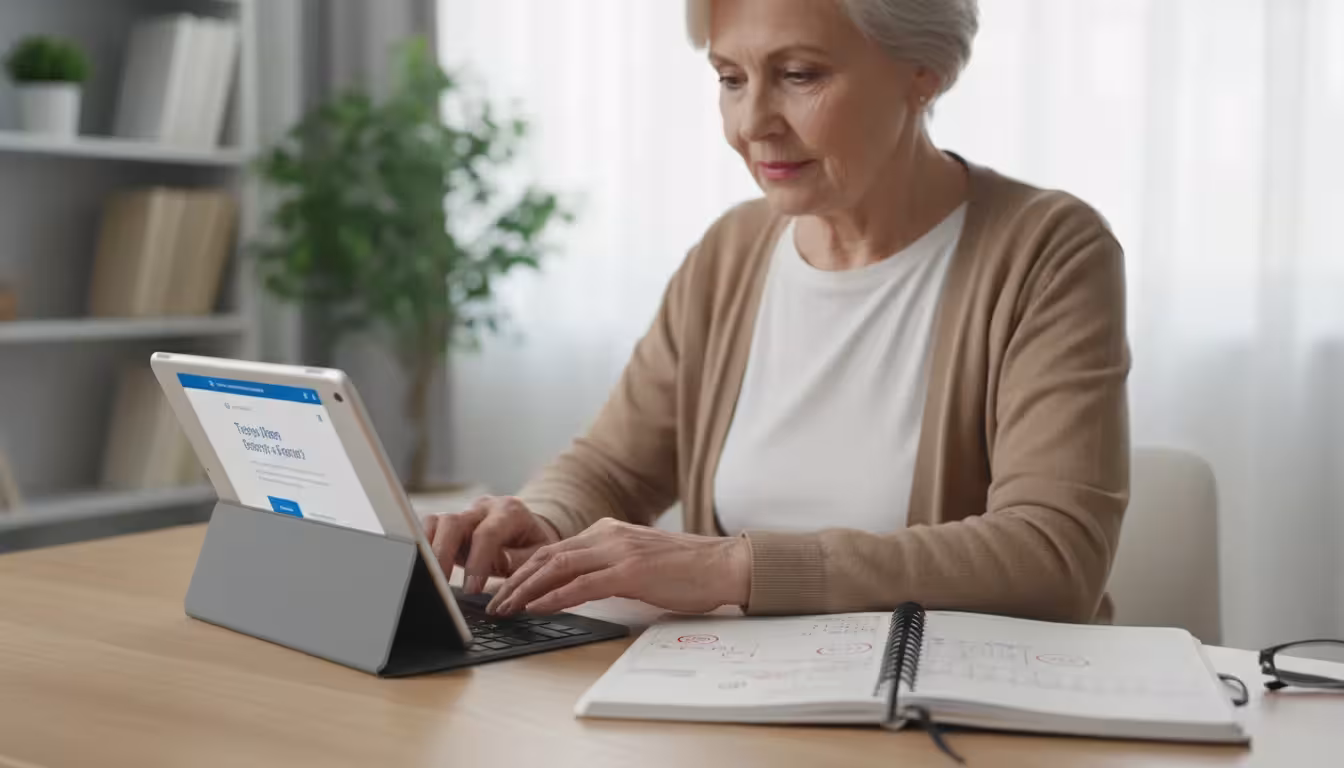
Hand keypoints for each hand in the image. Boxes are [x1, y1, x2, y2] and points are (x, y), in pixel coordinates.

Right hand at [421, 496, 560, 593]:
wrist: (527, 530)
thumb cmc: (532, 545)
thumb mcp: (537, 554)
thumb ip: (520, 561)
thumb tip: (501, 569)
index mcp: (510, 512)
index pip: (488, 533)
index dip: (477, 562)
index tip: (471, 590)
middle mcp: (483, 508)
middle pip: (454, 522)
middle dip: (444, 554)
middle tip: (441, 584)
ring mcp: (464, 514)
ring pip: (437, 522)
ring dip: (430, 551)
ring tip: (429, 577)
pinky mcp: (450, 524)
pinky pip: (430, 528)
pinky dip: (425, 546)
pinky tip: (425, 567)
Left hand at [486, 518, 750, 615]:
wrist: (725, 564)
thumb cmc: (688, 570)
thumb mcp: (640, 561)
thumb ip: (610, 566)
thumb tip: (580, 588)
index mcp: (608, 530)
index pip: (554, 549)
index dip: (523, 569)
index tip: (503, 588)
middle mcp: (608, 534)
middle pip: (547, 555)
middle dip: (514, 580)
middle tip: (492, 603)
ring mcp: (618, 551)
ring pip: (557, 567)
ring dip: (524, 590)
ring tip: (504, 608)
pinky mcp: (630, 571)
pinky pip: (581, 584)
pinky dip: (553, 596)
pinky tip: (535, 607)